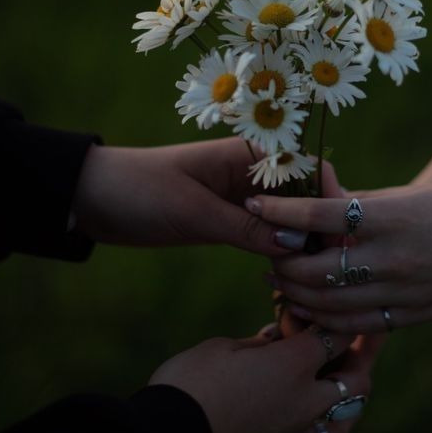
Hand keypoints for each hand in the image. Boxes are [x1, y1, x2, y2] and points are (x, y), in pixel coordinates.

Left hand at [71, 138, 315, 255]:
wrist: (91, 199)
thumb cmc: (140, 190)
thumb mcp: (194, 210)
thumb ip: (246, 227)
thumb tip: (299, 246)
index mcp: (249, 154)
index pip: (311, 169)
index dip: (331, 200)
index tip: (340, 238)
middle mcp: (253, 174)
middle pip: (306, 198)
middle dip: (321, 228)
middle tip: (329, 268)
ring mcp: (243, 198)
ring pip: (289, 220)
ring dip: (301, 244)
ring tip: (311, 278)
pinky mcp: (230, 220)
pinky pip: (267, 235)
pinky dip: (279, 253)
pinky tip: (287, 276)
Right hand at [149, 328, 382, 432]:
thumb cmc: (186, 387)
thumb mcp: (221, 348)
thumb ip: (258, 344)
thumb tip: (275, 342)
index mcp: (293, 365)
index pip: (335, 334)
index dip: (339, 320)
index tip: (337, 312)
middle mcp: (307, 402)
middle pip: (356, 379)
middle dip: (359, 357)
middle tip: (358, 344)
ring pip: (346, 418)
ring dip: (349, 399)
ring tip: (342, 387)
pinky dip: (323, 428)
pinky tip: (313, 422)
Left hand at [248, 178, 431, 332]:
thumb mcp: (413, 196)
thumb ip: (361, 205)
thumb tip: (313, 204)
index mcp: (392, 219)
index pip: (315, 217)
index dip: (276, 211)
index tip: (252, 201)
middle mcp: (393, 260)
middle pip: (311, 271)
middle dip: (279, 261)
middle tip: (267, 248)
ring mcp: (404, 295)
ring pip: (328, 306)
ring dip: (296, 294)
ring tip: (283, 279)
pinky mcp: (415, 318)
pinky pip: (356, 326)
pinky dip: (326, 319)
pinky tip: (313, 307)